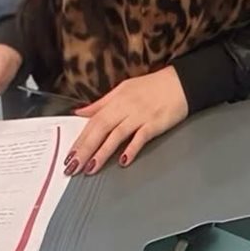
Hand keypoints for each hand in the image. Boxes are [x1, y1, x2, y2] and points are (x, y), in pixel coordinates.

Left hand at [66, 68, 188, 174]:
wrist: (181, 81)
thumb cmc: (152, 86)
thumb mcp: (124, 89)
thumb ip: (101, 103)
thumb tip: (80, 112)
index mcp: (116, 99)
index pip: (93, 121)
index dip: (80, 139)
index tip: (68, 155)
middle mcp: (126, 107)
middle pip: (101, 129)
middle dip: (85, 149)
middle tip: (73, 167)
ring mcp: (140, 115)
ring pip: (117, 135)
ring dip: (102, 152)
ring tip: (90, 168)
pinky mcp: (155, 123)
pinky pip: (141, 137)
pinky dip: (131, 148)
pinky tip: (123, 161)